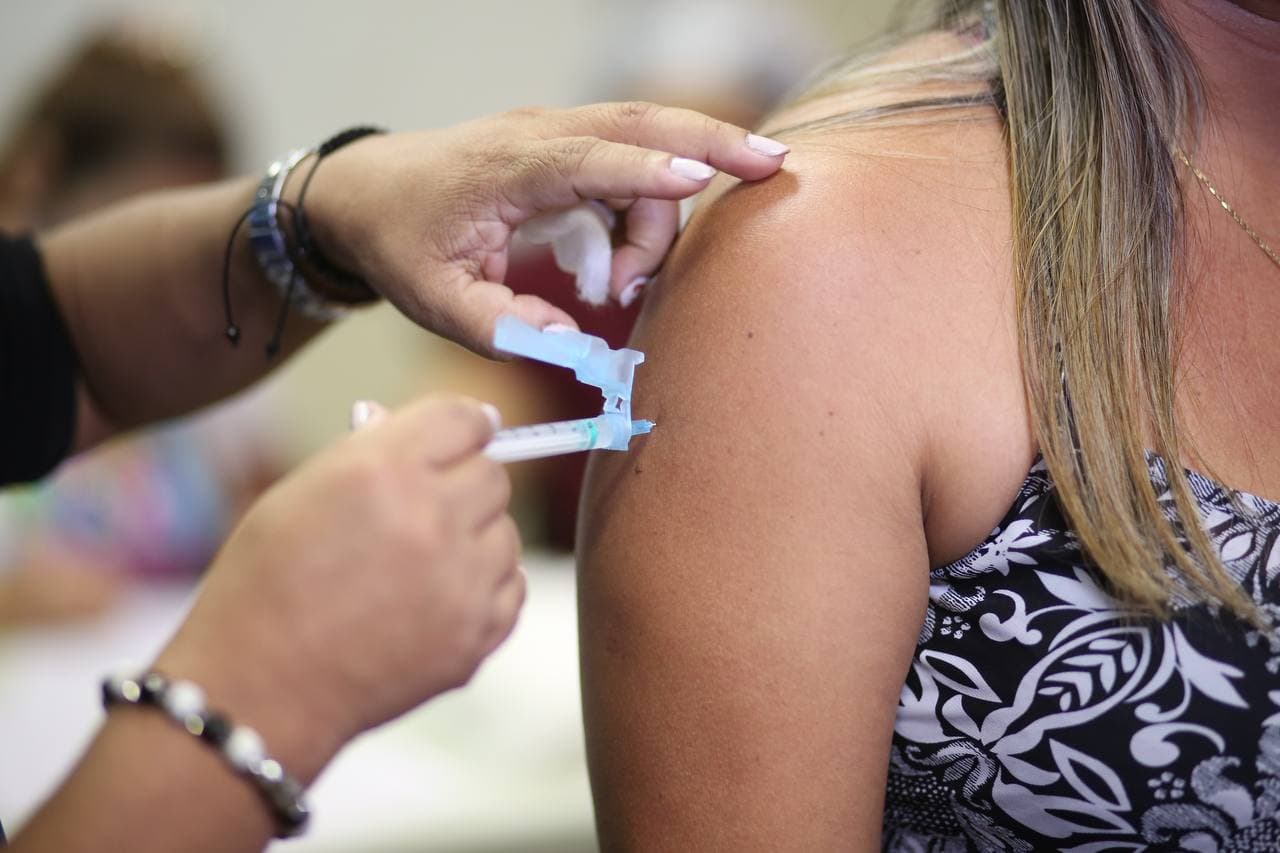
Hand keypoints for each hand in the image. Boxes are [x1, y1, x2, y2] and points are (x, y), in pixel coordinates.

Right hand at [152, 395, 522, 776]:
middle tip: (424, 509)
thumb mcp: (300, 492)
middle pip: (493, 476)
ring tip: (416, 566)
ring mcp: (459, 581)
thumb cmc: (265, 585)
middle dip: (463, 484)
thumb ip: (372, 452)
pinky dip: (484, 588)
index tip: (469, 433)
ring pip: (506, 533)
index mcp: (383, 471)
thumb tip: (430, 427)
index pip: (463, 418)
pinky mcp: (475, 635)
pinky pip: (511, 587)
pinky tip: (435, 598)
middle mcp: (431, 519)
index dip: (466, 424)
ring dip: (474, 539)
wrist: (257, 689)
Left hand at [303, 102, 789, 354]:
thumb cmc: (400, 242)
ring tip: (621, 285)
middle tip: (775, 164)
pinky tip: (624, 259)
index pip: (586, 159)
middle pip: (640, 122)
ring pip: (644, 142)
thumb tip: (573, 343)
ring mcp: (555, 132)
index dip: (644, 172)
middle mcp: (538, 134)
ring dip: (665, 203)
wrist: (367, 191)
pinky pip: (629, 159)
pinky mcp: (567, 143)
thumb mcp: (435, 302)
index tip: (700, 178)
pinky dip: (649, 197)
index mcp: (503, 169)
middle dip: (712, 140)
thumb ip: (503, 328)